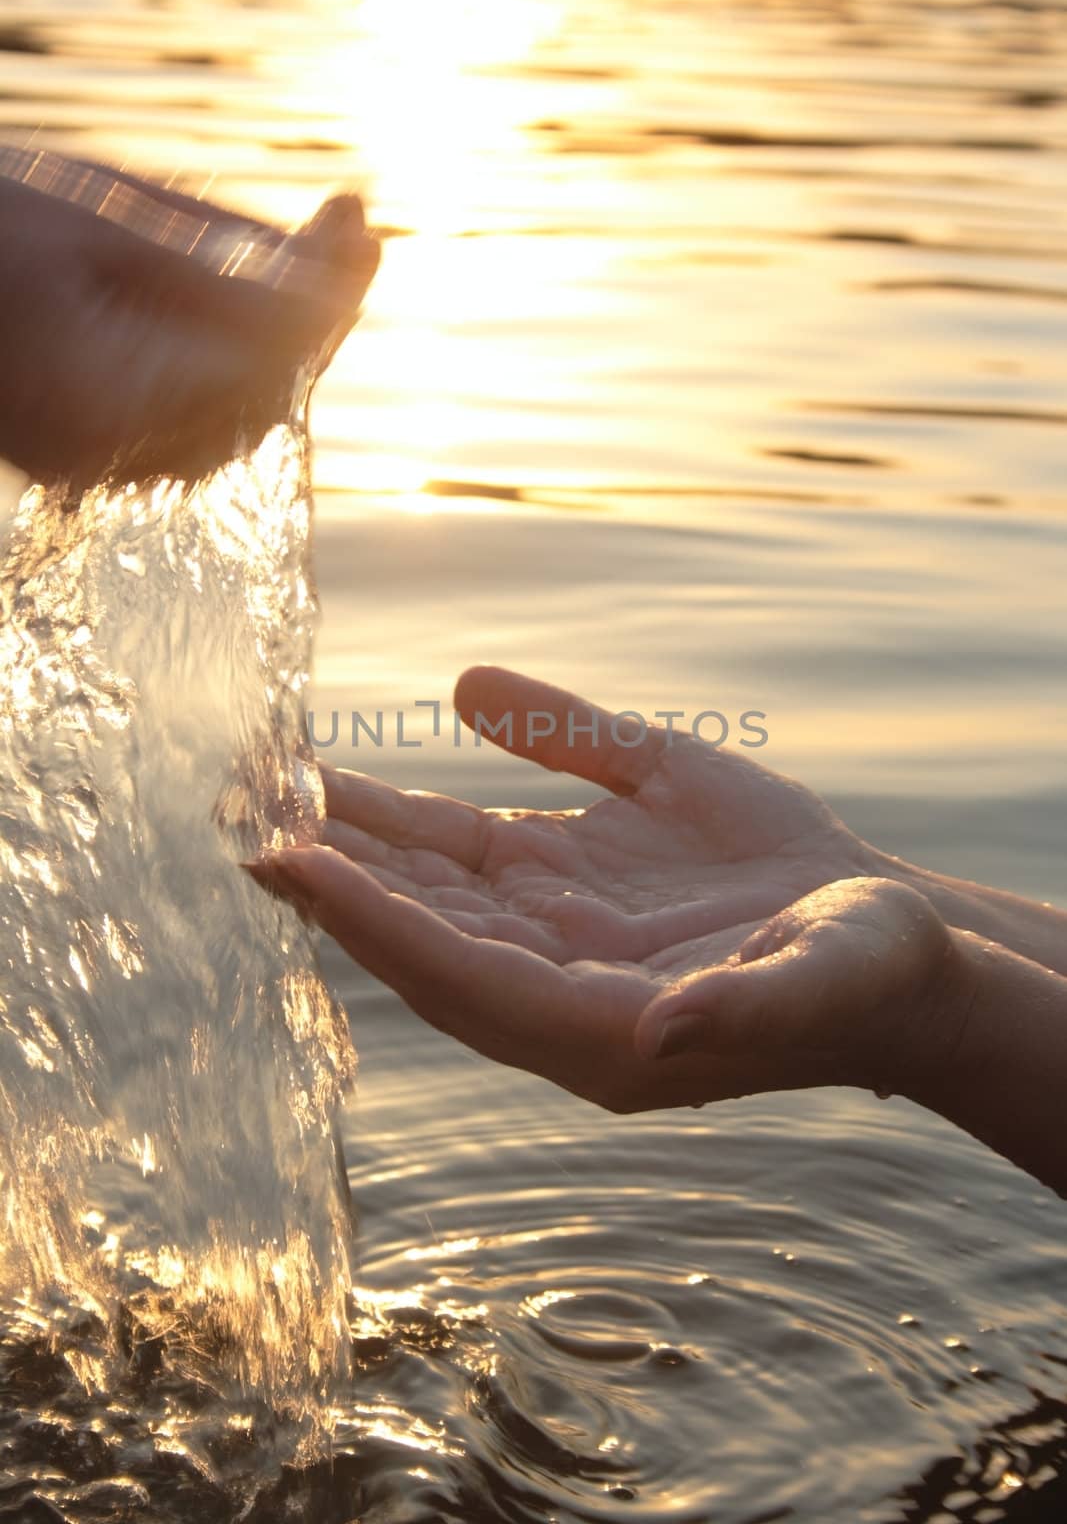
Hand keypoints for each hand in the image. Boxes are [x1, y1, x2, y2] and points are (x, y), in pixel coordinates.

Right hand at [0, 150, 378, 488]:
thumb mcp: (102, 216)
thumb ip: (227, 262)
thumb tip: (341, 279)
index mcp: (106, 396)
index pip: (267, 357)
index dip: (329, 292)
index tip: (359, 223)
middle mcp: (109, 455)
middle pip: (265, 395)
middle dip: (315, 314)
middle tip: (348, 233)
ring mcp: (101, 467)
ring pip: (244, 417)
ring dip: (286, 343)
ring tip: (313, 259)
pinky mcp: (96, 461)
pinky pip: (202, 425)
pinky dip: (240, 368)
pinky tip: (250, 309)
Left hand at [249, 667, 961, 1109]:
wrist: (890, 943)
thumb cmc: (867, 972)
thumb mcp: (824, 984)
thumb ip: (742, 1009)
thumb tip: (658, 1037)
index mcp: (601, 1025)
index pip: (460, 973)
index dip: (374, 920)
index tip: (288, 863)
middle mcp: (556, 978)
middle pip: (418, 923)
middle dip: (329, 870)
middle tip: (236, 804)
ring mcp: (559, 922)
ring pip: (431, 876)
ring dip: (350, 831)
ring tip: (263, 778)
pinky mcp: (578, 868)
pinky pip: (479, 832)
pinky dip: (412, 807)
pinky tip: (349, 772)